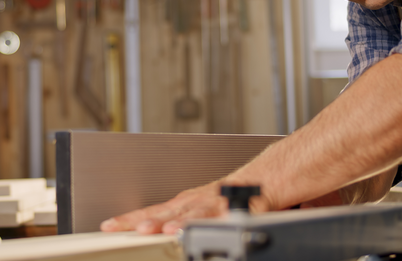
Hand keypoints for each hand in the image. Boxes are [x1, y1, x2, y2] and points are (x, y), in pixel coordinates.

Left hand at [99, 181, 273, 234]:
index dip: (136, 217)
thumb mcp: (226, 209)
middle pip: (166, 208)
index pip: (161, 208)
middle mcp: (206, 196)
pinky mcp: (243, 203)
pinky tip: (181, 229)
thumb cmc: (260, 189)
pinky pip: (218, 215)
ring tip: (142, 230)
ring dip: (163, 220)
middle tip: (111, 226)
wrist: (290, 168)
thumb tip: (184, 234)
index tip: (111, 224)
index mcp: (199, 199)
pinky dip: (198, 222)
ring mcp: (223, 199)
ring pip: (187, 210)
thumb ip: (208, 223)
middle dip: (137, 218)